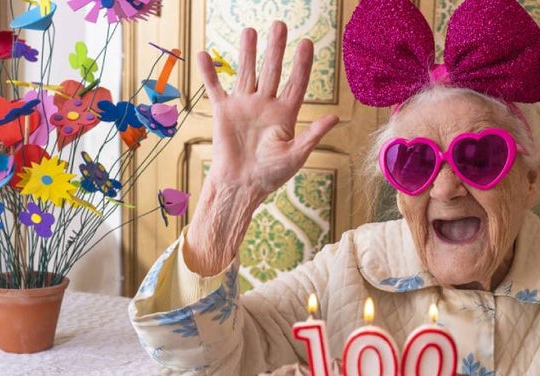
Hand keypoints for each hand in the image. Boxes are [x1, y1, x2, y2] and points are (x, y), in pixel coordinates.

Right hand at [197, 22, 338, 198]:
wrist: (241, 186)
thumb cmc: (271, 175)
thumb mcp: (296, 155)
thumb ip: (313, 135)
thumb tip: (335, 117)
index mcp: (286, 114)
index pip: (296, 83)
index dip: (302, 64)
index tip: (306, 43)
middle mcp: (265, 105)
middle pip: (272, 71)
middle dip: (276, 49)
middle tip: (280, 25)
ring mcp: (244, 106)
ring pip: (246, 73)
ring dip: (247, 52)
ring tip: (250, 30)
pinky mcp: (223, 112)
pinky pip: (215, 88)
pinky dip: (209, 73)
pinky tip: (204, 54)